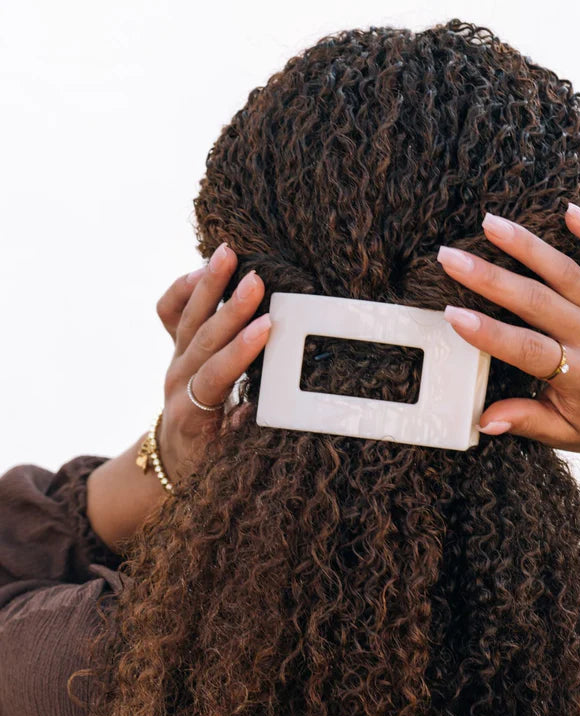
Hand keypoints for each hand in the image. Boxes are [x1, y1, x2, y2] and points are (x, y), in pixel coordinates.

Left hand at [154, 242, 271, 480]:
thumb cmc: (208, 457)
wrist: (174, 454)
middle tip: (255, 280)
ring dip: (208, 284)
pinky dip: (184, 288)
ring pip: (187, 317)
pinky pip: (170, 312)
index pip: (216, 373)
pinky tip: (204, 268)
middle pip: (202, 338)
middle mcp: (179, 381)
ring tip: (227, 253)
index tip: (267, 326)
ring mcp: (174, 360)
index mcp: (193, 411)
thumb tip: (263, 406)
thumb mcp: (229, 456)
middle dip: (230, 307)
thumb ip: (244, 431)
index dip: (241, 350)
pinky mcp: (175, 347)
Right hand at [437, 204, 579, 454]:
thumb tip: (485, 420)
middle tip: (451, 258)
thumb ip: (525, 421)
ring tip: (490, 223)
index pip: (528, 349)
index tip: (453, 314)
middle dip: (490, 278)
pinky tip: (568, 209)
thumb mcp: (565, 434)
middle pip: (538, 301)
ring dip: (526, 244)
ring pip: (565, 271)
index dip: (489, 332)